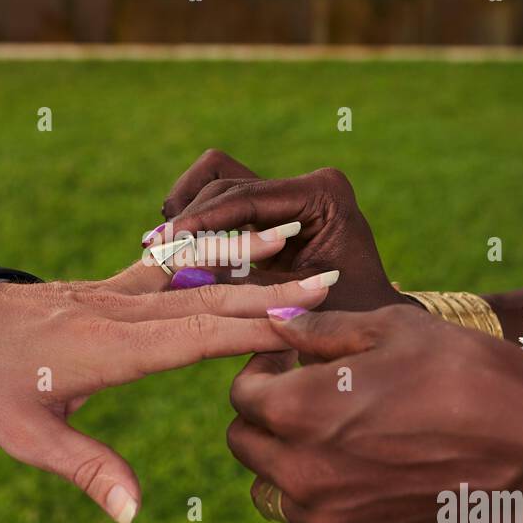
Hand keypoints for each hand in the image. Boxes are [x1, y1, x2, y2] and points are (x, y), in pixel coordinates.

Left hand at [0, 238, 338, 522]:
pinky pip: (167, 264)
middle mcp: (120, 312)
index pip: (194, 336)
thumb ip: (87, 470)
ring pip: (192, 272)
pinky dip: (206, 248)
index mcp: (108, 348)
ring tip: (293, 235)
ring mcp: (116, 293)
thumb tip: (132, 514)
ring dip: (244, 257)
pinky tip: (234, 238)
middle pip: (207, 300)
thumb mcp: (27, 437)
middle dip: (270, 294)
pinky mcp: (110, 287)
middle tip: (329, 286)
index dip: (250, 331)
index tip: (304, 326)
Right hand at [159, 150, 402, 311]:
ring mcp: (292, 194)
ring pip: (218, 184)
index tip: (161, 244)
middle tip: (153, 251)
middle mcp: (309, 184)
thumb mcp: (291, 309)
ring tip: (159, 250)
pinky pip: (223, 200)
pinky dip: (199, 220)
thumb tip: (181, 274)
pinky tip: (179, 250)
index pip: (245, 197)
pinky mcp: (275, 209)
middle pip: (227, 183)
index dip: (199, 220)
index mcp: (324, 194)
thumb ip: (242, 286)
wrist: (368, 338)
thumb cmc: (342, 328)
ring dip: (190, 215)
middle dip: (190, 218)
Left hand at [227, 304, 522, 522]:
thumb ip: (321, 329)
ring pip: (273, 488)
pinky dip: (321, 498)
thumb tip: (276, 319)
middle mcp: (301, 474)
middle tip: (311, 391)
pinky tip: (364, 468)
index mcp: (300, 412)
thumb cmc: (470, 377)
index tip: (293, 358)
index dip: (263, 368)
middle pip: (246, 443)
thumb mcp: (394, 329)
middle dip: (267, 414)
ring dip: (288, 458)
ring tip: (340, 430)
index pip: (242, 394)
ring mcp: (329, 519)